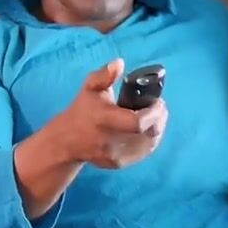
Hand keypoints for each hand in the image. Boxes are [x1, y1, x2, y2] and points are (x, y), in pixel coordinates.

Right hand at [54, 58, 168, 168]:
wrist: (67, 140)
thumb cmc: (82, 110)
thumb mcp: (90, 88)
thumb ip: (104, 75)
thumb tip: (119, 63)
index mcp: (104, 120)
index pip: (137, 123)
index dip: (154, 112)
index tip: (158, 101)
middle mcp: (110, 141)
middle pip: (149, 134)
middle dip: (159, 118)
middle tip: (159, 106)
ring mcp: (115, 155)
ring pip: (150, 144)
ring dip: (157, 127)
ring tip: (154, 116)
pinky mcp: (119, 164)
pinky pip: (143, 152)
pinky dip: (149, 139)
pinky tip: (147, 129)